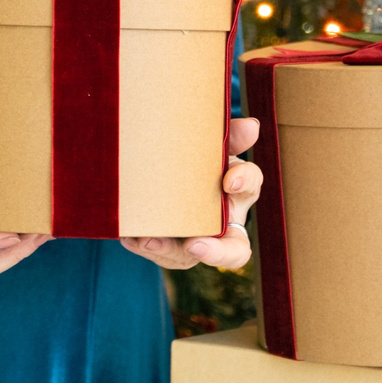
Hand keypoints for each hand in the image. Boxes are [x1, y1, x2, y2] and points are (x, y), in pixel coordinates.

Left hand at [122, 116, 262, 271]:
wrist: (165, 176)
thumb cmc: (198, 161)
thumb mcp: (214, 147)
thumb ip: (229, 137)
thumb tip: (251, 126)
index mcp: (237, 193)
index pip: (251, 189)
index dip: (244, 185)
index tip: (228, 180)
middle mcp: (223, 226)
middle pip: (233, 251)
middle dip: (215, 253)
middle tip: (193, 244)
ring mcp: (195, 242)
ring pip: (187, 256)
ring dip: (168, 250)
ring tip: (147, 240)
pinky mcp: (170, 249)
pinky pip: (159, 253)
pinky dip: (144, 244)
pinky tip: (130, 235)